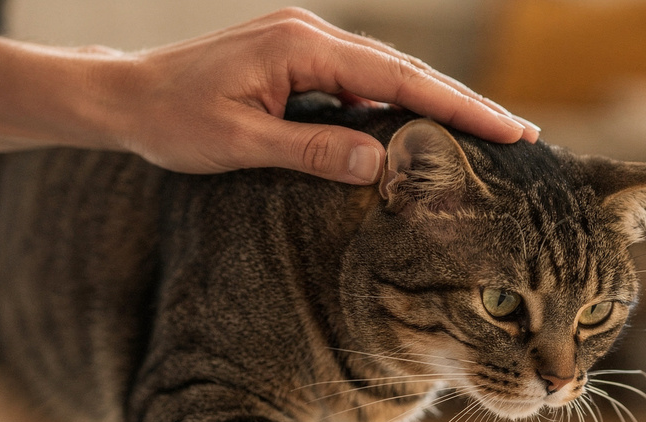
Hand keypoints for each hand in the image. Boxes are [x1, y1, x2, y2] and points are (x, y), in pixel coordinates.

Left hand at [92, 8, 538, 183]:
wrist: (124, 96)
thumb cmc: (171, 121)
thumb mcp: (240, 144)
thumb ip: (311, 151)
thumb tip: (382, 163)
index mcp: (303, 48)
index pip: (399, 80)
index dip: (459, 107)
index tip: (511, 131)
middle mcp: (310, 35)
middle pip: (404, 70)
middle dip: (461, 103)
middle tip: (520, 136)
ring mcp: (303, 42)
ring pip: (385, 73)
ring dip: (432, 102)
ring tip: (484, 134)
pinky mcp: (294, 57)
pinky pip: (358, 80)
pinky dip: (394, 102)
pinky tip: (417, 128)